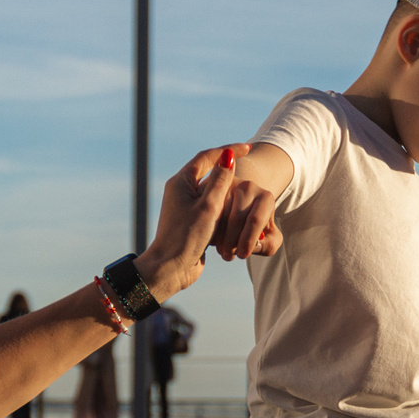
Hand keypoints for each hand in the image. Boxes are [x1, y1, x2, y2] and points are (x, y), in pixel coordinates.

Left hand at [137, 148, 239, 301]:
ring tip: (247, 185)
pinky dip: (226, 207)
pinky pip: (212, 207)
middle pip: (208, 171)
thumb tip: (228, 157)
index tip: (247, 148)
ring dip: (228, 189)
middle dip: (228, 167)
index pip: (207, 157)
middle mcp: (181, 191)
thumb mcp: (209, 207)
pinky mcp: (192, 221)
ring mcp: (186, 206)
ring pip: (211, 191)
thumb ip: (220, 181)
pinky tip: (238, 209)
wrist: (171, 269)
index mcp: (181, 182)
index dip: (228, 151)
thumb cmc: (187, 238)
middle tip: (247, 161)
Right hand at [211, 175, 280, 262]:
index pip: (255, 220)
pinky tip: (211, 237)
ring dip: (218, 237)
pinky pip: (206, 208)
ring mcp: (229, 184)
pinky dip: (207, 226)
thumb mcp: (268, 238)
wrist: (242, 205)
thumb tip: (255, 246)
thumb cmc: (255, 226)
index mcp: (265, 198)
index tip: (241, 256)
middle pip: (236, 218)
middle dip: (231, 242)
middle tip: (228, 256)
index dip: (248, 241)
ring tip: (220, 249)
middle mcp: (248, 187)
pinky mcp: (212, 185)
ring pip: (220, 214)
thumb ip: (269, 246)